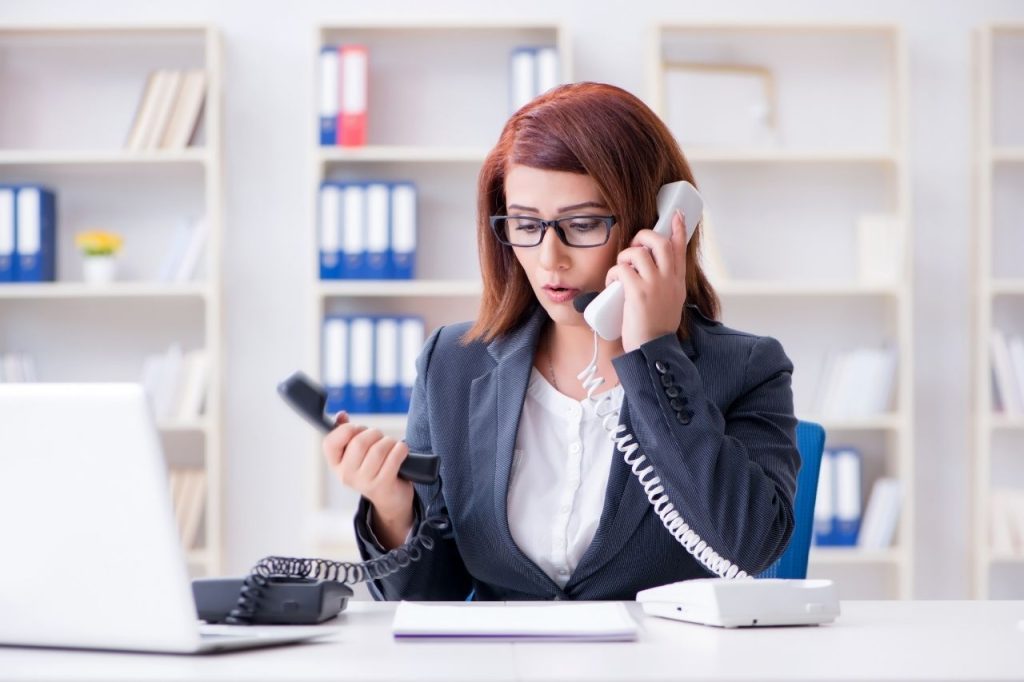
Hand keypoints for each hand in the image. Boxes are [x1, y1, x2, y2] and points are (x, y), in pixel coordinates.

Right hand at [322, 411, 413, 521]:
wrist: (389, 498)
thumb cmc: (373, 468)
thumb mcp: (356, 454)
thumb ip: (346, 433)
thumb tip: (341, 415)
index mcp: (336, 464)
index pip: (330, 442)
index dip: (345, 430)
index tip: (355, 429)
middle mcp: (346, 475)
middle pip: (359, 442)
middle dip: (374, 433)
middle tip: (380, 438)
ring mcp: (364, 482)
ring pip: (379, 449)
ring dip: (389, 442)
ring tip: (391, 446)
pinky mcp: (383, 484)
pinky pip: (394, 457)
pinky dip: (401, 449)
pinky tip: (401, 451)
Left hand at [605, 209, 687, 352]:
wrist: (653, 350)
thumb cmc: (656, 329)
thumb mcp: (670, 303)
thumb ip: (665, 286)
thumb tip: (652, 273)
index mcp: (677, 282)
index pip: (680, 248)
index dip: (677, 229)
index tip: (675, 215)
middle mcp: (669, 279)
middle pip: (659, 242)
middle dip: (643, 236)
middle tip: (633, 246)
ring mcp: (655, 285)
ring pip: (637, 252)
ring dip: (623, 257)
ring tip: (620, 270)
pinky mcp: (638, 292)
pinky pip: (622, 269)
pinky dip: (613, 273)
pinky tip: (611, 284)